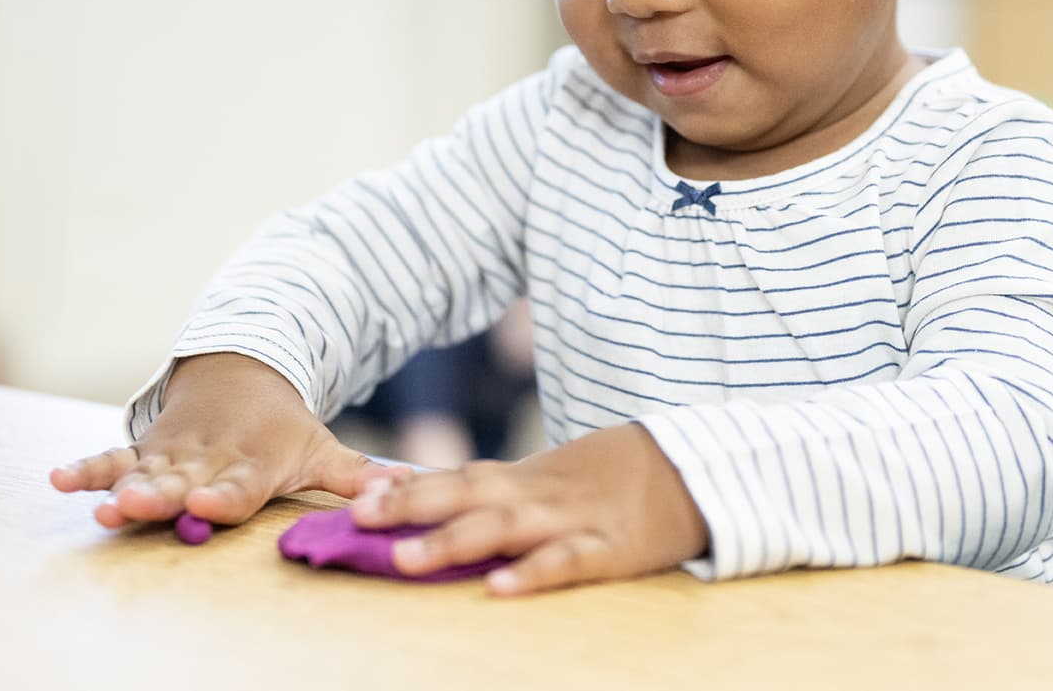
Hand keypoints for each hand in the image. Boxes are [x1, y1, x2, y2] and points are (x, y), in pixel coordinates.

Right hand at [49, 353, 376, 528]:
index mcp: (252, 463)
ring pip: (143, 472)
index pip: (238, 486)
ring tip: (100, 503)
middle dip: (160, 495)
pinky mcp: (144, 450)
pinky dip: (85, 468)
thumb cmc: (282, 430)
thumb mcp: (320, 447)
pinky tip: (56, 479)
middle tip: (139, 506)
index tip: (209, 502)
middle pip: (182, 482)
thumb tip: (405, 487)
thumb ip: (357, 475)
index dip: (224, 495)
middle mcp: (207, 459)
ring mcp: (171, 454)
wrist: (241, 372)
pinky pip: (111, 458)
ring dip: (120, 487)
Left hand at [348, 422, 707, 595]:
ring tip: (406, 558)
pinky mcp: (611, 549)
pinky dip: (533, 573)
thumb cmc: (617, 475)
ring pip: (504, 528)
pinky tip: (501, 588)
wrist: (696, 465)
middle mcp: (539, 494)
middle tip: (358, 518)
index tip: (356, 496)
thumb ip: (502, 488)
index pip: (456, 477)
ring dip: (453, 541)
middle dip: (410, 506)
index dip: (406, 486)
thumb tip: (435, 498)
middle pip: (466, 495)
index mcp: (525, 477)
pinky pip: (566, 562)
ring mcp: (573, 520)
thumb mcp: (555, 475)